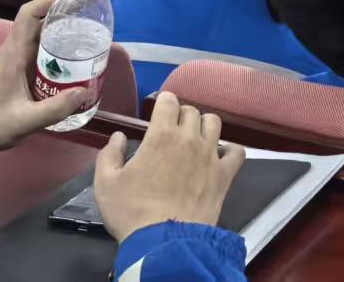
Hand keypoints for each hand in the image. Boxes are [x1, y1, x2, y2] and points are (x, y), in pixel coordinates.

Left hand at [0, 0, 93, 172]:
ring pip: (41, 35)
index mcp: (13, 55)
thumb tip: (85, 91)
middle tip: (91, 21)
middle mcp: (14, 51)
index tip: (74, 2)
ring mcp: (16, 59)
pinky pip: (41, 50)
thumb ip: (54, 109)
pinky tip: (76, 60)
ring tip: (89, 38)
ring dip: (63, 31)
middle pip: (39, 21)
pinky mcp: (19, 69)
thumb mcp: (24, 121)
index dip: (48, 1)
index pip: (28, 15)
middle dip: (64, 15)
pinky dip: (58, 48)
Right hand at [93, 93, 244, 242]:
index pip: (169, 102)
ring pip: (214, 123)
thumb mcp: (106, 184)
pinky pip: (237, 152)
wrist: (164, 241)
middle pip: (191, 111)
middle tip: (172, 131)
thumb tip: (119, 136)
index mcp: (161, 136)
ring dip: (204, 126)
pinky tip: (220, 156)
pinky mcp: (224, 175)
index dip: (164, 103)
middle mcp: (189, 139)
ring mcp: (210, 155)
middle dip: (181, 115)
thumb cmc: (132, 212)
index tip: (159, 111)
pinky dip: (230, 150)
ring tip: (194, 139)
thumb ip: (109, 155)